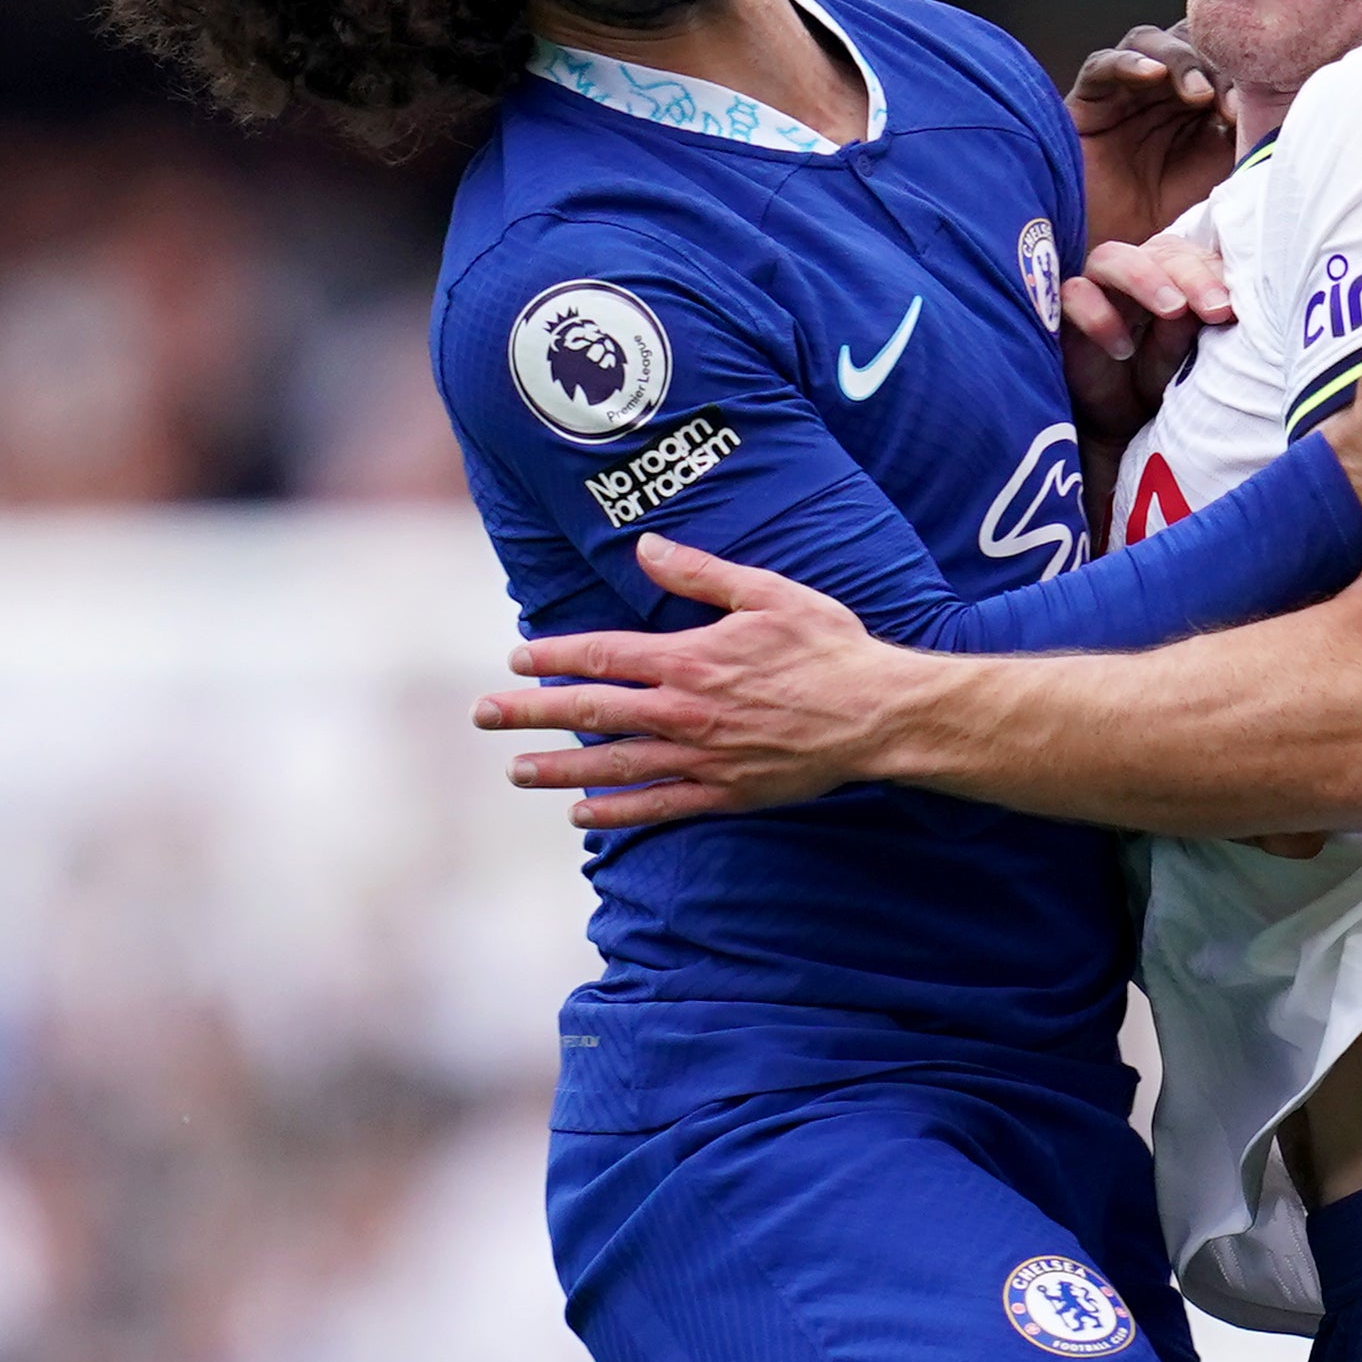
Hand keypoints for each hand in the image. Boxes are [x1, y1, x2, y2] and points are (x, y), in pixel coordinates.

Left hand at [470, 537, 926, 828]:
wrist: (877, 714)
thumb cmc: (827, 648)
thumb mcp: (767, 593)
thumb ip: (700, 573)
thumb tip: (646, 547)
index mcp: (690, 658)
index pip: (602, 656)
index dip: (554, 656)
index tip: (517, 656)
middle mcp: (684, 711)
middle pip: (591, 712)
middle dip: (531, 713)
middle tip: (483, 715)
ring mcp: (702, 757)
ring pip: (614, 765)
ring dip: (558, 770)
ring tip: (516, 771)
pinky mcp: (725, 792)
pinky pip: (659, 805)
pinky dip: (617, 812)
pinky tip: (581, 813)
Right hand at [1058, 234, 1231, 462]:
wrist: (1119, 422)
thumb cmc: (1158, 379)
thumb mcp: (1188, 358)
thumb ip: (1199, 329)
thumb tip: (1225, 306)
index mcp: (1173, 276)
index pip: (1196, 256)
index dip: (1217, 273)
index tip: (1237, 307)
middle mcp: (1135, 273)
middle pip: (1161, 251)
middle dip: (1192, 276)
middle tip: (1216, 308)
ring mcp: (1097, 288)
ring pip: (1112, 258)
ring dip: (1145, 278)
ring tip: (1174, 309)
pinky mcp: (1063, 313)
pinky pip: (1074, 295)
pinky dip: (1097, 314)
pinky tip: (1122, 348)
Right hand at [1068, 22, 1237, 246]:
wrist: (1119, 243)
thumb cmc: (1170, 209)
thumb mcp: (1220, 168)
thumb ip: (1242, 130)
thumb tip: (1275, 103)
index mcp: (1196, 94)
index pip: (1216, 54)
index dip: (1234, 71)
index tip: (1247, 111)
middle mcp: (1160, 84)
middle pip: (1186, 39)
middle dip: (1211, 63)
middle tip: (1227, 104)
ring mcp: (1124, 87)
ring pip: (1149, 41)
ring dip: (1178, 60)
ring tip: (1197, 94)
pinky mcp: (1088, 97)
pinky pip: (1103, 63)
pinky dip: (1128, 63)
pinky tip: (1151, 74)